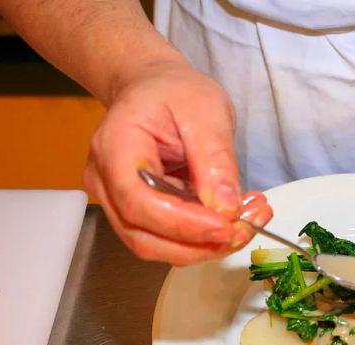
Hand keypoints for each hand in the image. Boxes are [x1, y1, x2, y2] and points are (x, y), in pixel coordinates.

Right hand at [83, 58, 271, 264]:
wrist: (153, 88)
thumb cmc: (173, 92)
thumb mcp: (205, 110)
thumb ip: (215, 158)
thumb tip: (226, 208)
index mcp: (115, 148)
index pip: (140, 203)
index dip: (184, 225)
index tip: (227, 226)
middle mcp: (106, 182)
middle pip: (146, 236)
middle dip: (202, 243)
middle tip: (248, 227)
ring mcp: (118, 201)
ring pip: (158, 246)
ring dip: (207, 245)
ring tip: (248, 220)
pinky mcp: (139, 213)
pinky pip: (168, 238)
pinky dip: (204, 237)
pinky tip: (233, 218)